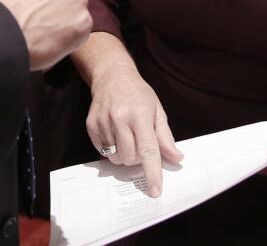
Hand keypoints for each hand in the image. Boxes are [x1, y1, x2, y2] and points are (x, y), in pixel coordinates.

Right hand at [0, 0, 90, 71]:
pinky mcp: (84, 24)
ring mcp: (78, 1)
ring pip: (76, 10)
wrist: (0, 35)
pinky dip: (69, 37)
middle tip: (42, 16)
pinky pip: (80, 30)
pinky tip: (50, 41)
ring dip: (65, 19)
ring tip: (43, 32)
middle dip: (58, 2)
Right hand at [86, 68, 181, 197]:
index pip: (148, 150)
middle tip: (140, 144)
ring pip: (115, 158)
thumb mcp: (157, 110)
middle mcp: (119, 119)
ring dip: (124, 156)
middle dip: (138, 159)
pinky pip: (102, 152)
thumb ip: (165, 136)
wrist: (112, 75)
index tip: (155, 190)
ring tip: (127, 138)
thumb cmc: (138, 93)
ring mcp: (103, 122)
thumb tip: (176, 158)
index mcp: (139, 115)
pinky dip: (110, 150)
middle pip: (130, 158)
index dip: (152, 172)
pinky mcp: (91, 126)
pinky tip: (115, 135)